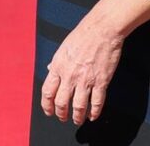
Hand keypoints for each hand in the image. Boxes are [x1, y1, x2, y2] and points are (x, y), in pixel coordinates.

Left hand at [41, 10, 123, 125]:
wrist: (102, 29)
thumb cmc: (82, 34)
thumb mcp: (63, 47)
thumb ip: (56, 62)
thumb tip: (49, 70)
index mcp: (58, 66)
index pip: (47, 92)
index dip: (47, 105)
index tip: (49, 111)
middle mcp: (70, 75)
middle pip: (61, 103)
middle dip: (61, 114)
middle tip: (63, 118)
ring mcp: (86, 80)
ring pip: (78, 106)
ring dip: (77, 117)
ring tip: (78, 119)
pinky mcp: (101, 81)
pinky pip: (97, 102)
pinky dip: (94, 112)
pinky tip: (93, 115)